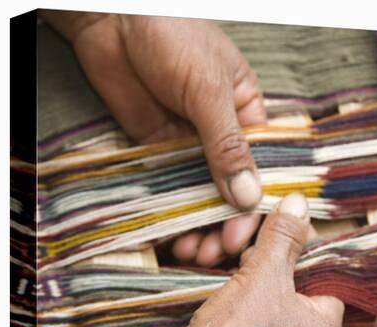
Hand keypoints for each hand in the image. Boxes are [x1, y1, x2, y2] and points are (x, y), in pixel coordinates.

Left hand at [42, 12, 265, 265]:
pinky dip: (172, 215)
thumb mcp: (209, 89)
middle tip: (216, 252)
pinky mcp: (158, 151)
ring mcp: (188, 145)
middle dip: (225, 223)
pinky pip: (169, 190)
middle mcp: (221, 135)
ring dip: (199, 225)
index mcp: (247, 115)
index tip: (247, 236)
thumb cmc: (173, 38)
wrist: (114, 22)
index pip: (262, 168)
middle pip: (230, 189)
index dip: (257, 205)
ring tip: (194, 253)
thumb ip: (227, 144)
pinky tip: (173, 238)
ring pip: (200, 195)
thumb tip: (248, 196)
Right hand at [176, 193, 343, 326]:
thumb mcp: (262, 278)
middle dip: (269, 256)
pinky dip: (242, 289)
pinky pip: (255, 308)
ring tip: (231, 260)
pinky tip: (227, 278)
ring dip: (252, 269)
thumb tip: (299, 204)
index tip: (281, 225)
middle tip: (246, 245)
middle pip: (297, 280)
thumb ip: (283, 238)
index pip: (326, 272)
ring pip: (272, 292)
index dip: (303, 244)